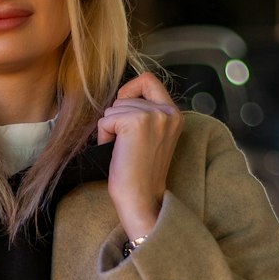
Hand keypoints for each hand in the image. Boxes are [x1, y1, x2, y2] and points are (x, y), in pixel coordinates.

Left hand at [97, 72, 182, 240]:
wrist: (142, 199)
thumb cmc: (141, 173)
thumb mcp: (152, 136)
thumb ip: (145, 114)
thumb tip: (120, 97)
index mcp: (174, 114)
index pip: (148, 80)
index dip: (130, 89)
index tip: (123, 109)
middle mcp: (167, 111)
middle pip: (125, 96)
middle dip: (117, 119)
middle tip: (127, 146)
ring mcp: (153, 115)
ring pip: (113, 108)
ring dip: (110, 130)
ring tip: (123, 151)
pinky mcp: (135, 123)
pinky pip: (105, 120)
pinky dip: (104, 137)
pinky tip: (116, 153)